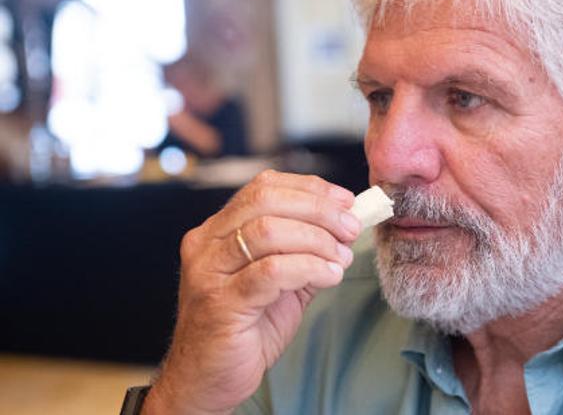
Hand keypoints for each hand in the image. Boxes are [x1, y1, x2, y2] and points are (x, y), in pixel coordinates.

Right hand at [143, 170, 359, 413]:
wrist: (208, 381)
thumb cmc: (245, 330)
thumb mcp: (282, 282)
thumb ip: (305, 252)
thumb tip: (345, 225)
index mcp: (218, 231)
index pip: (263, 187)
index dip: (310, 189)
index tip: (345, 201)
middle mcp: (206, 244)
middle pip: (266, 201)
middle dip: (319, 210)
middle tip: (350, 228)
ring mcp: (208, 272)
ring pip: (268, 232)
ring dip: (317, 240)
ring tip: (341, 258)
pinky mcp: (219, 303)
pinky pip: (271, 272)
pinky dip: (309, 268)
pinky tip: (329, 276)